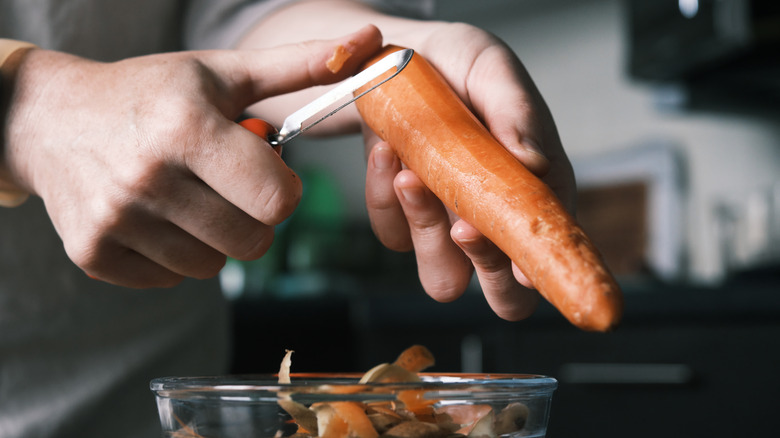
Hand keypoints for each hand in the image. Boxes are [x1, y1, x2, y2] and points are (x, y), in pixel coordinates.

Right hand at [2, 26, 381, 287]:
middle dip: (255, 217)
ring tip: (191, 197)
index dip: (284, 189)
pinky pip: (170, 279)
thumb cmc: (151, 93)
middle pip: (252, 241)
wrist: (51, 118)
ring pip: (213, 265)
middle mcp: (148, 177)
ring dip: (215, 237)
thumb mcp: (224, 73)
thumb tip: (370, 44)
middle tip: (229, 187)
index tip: (266, 171)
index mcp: (188, 128)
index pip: (278, 199)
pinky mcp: (93, 253)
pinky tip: (158, 216)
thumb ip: (300, 66)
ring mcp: (116, 220)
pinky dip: (175, 255)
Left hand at [364, 23, 575, 320]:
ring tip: (409, 172)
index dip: (541, 271)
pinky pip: (392, 234)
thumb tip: (536, 166)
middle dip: (486, 269)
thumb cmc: (458, 62)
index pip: (550, 248)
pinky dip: (383, 197)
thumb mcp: (491, 69)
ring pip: (442, 276)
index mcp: (536, 188)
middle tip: (464, 226)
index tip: (521, 266)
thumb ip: (516, 114)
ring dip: (424, 228)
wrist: (398, 57)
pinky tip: (386, 151)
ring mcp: (447, 222)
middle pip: (506, 296)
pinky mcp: (404, 218)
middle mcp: (496, 216)